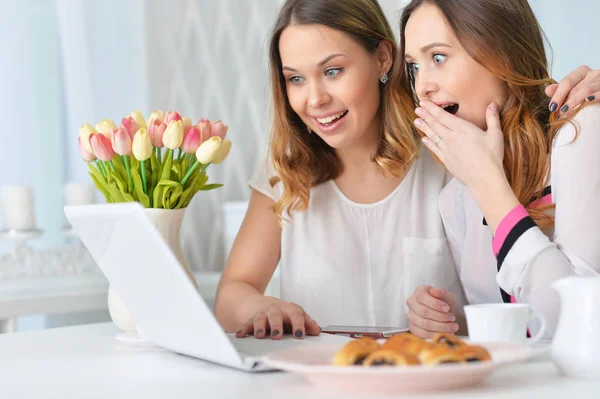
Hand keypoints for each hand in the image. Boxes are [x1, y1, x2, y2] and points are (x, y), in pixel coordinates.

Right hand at [235, 300, 320, 339]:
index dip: (298, 325)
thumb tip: (317, 332)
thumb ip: (307, 323)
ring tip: (260, 335)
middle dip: (276, 325)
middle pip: (276, 316)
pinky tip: (241, 335)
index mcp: (289, 309)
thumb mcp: (295, 315)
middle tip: (277, 335)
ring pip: (260, 319)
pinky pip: (246, 324)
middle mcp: (275, 310)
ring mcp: (262, 314)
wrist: (258, 303)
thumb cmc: (281, 313)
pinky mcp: (250, 319)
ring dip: (260, 327)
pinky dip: (243, 329)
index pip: (296, 315)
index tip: (300, 334)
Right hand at [406, 285, 459, 338]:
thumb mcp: (446, 296)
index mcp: (419, 292)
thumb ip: (441, 292)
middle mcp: (412, 303)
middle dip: (441, 316)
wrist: (443, 313)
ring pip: (424, 324)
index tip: (447, 308)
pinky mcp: (413, 328)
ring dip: (441, 327)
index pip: (422, 297)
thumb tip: (434, 291)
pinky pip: (423, 334)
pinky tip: (446, 333)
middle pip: (423, 312)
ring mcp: (411, 316)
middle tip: (452, 318)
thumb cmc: (443, 303)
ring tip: (453, 326)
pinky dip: (436, 334)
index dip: (435, 304)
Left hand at [416, 101, 519, 231]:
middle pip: (435, 124)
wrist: (484, 178)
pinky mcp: (447, 160)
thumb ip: (492, 118)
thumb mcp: (495, 134)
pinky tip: (424, 139)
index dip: (432, 108)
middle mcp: (451, 138)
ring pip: (433, 136)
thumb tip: (492, 104)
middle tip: (417, 109)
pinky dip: (429, 143)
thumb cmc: (491, 156)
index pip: (443, 116)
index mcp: (462, 129)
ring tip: (416, 121)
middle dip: (425, 115)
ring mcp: (447, 150)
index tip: (424, 103)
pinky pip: (435, 149)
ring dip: (424, 128)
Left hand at [546, 65, 599, 113]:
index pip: (566, 82)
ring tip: (567, 112)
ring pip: (586, 90)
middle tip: (559, 113)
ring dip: (575, 102)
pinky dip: (595, 96)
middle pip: (575, 88)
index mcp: (582, 72)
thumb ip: (560, 91)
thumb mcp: (573, 91)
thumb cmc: (587, 95)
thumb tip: (547, 90)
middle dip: (565, 101)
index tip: (552, 108)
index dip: (557, 95)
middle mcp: (594, 73)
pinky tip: (587, 101)